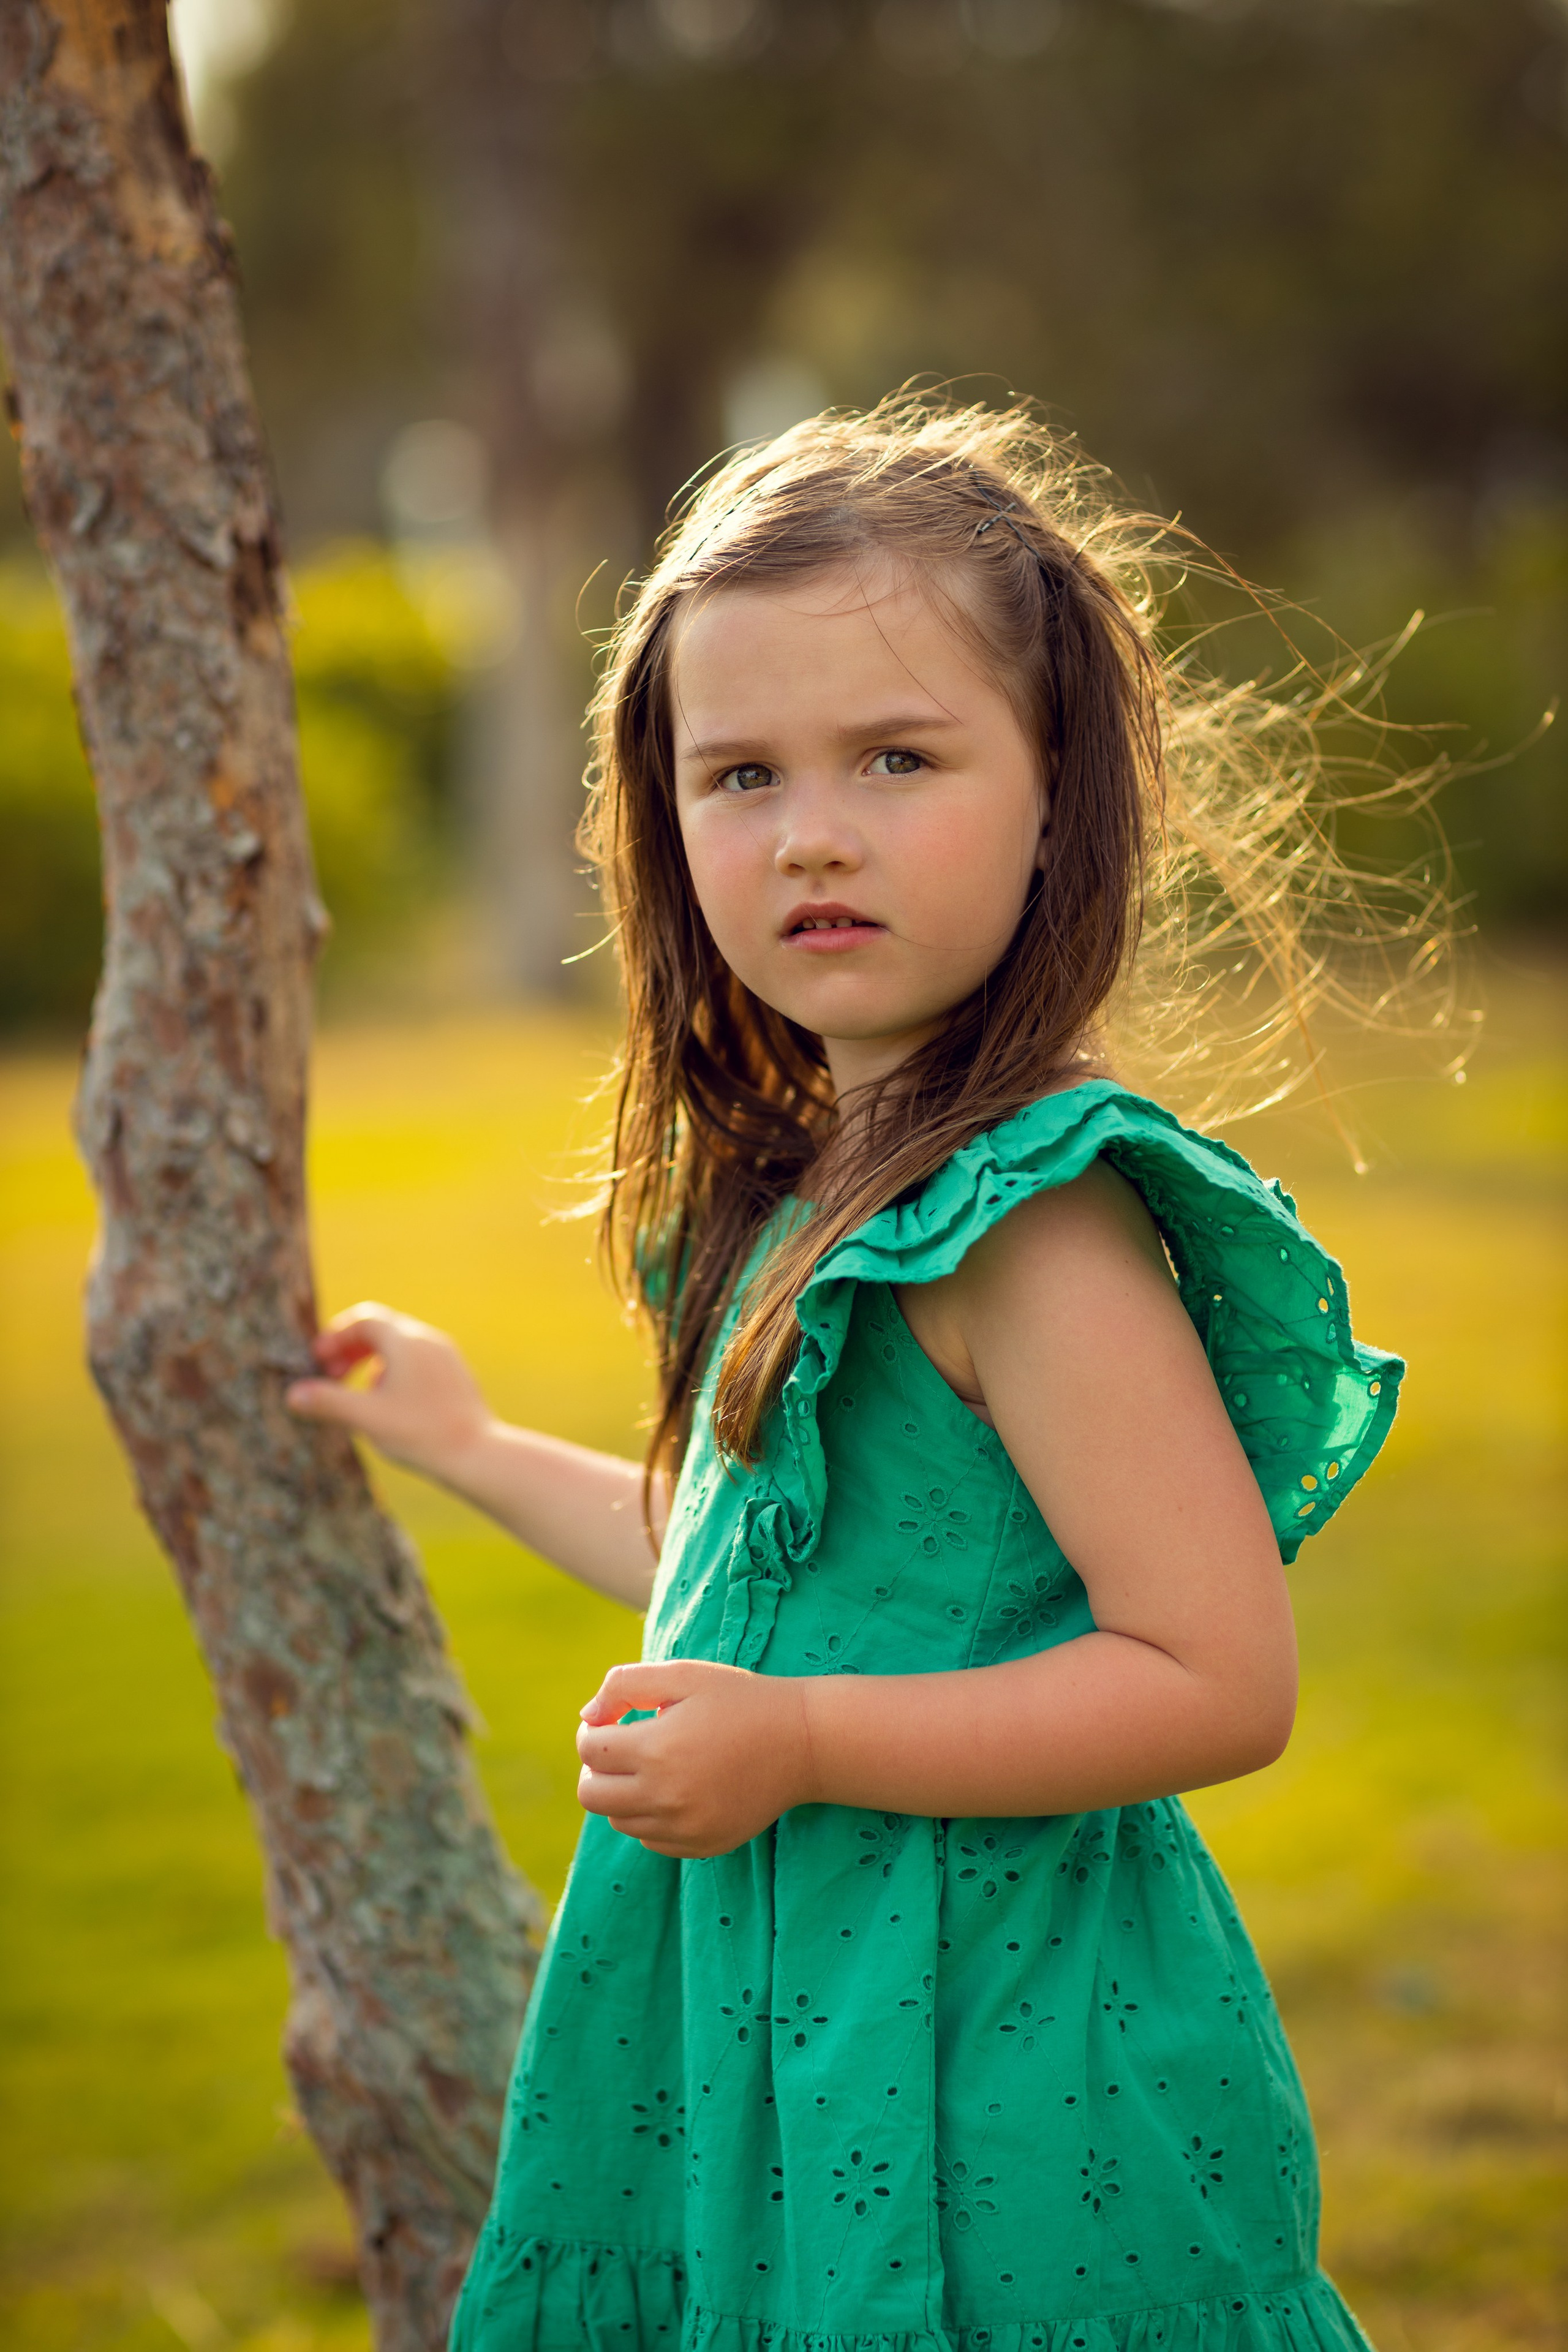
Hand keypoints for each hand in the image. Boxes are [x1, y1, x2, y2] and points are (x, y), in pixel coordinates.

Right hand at [285, 1302, 492, 1483]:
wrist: (478, 1454)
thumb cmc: (420, 1434)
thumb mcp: (366, 1418)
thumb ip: (328, 1402)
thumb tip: (292, 1394)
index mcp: (407, 1341)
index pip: (365, 1318)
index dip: (336, 1335)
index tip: (319, 1360)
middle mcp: (430, 1341)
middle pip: (383, 1329)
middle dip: (352, 1348)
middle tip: (331, 1374)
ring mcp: (447, 1358)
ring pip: (402, 1346)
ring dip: (372, 1362)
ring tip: (359, 1394)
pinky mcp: (457, 1377)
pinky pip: (419, 1362)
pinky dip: (395, 1372)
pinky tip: (390, 1406)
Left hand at [576, 1660, 814, 1858]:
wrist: (802, 1743)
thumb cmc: (740, 1700)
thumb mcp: (683, 1675)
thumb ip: (624, 1686)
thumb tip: (587, 1717)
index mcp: (656, 1749)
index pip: (589, 1751)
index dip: (592, 1731)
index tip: (609, 1722)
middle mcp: (665, 1797)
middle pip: (592, 1795)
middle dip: (596, 1768)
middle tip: (620, 1748)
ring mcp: (684, 1828)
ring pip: (618, 1821)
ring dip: (622, 1793)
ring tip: (652, 1766)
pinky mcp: (701, 1845)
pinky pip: (650, 1840)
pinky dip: (650, 1817)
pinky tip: (676, 1789)